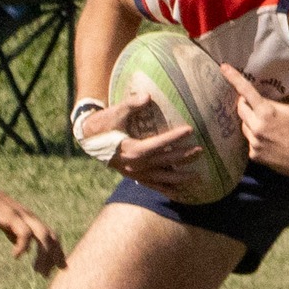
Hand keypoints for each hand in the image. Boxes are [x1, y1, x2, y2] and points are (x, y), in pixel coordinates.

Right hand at [0, 174, 66, 274]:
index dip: (56, 251)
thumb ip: (13, 232)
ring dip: (43, 254)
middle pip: (51, 235)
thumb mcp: (2, 222)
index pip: (50, 234)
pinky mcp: (10, 215)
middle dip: (54, 256)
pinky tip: (16, 256)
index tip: (56, 267)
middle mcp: (28, 215)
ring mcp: (20, 214)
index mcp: (27, 217)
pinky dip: (23, 247)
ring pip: (43, 235)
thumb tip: (21, 246)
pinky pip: (24, 233)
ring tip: (36, 270)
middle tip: (48, 274)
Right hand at [79, 93, 204, 195]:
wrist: (88, 139)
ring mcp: (135, 173)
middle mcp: (135, 165)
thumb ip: (131, 104)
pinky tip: (179, 192)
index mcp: (132, 150)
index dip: (175, 138)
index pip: (159, 144)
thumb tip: (147, 96)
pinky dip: (166, 189)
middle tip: (200, 151)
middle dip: (184, 157)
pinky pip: (152, 186)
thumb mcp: (115, 113)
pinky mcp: (133, 177)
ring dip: (180, 178)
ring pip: (162, 178)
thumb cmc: (104, 124)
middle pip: (165, 162)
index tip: (190, 130)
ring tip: (197, 176)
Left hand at [220, 65, 288, 178]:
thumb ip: (270, 105)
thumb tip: (256, 100)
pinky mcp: (253, 154)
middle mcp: (256, 126)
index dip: (233, 78)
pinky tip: (268, 143)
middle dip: (244, 104)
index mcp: (266, 112)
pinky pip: (249, 141)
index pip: (246, 91)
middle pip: (240, 109)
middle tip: (254, 106)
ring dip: (250, 123)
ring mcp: (253, 142)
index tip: (223, 67)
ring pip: (244, 126)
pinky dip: (255, 139)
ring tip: (267, 129)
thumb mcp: (288, 111)